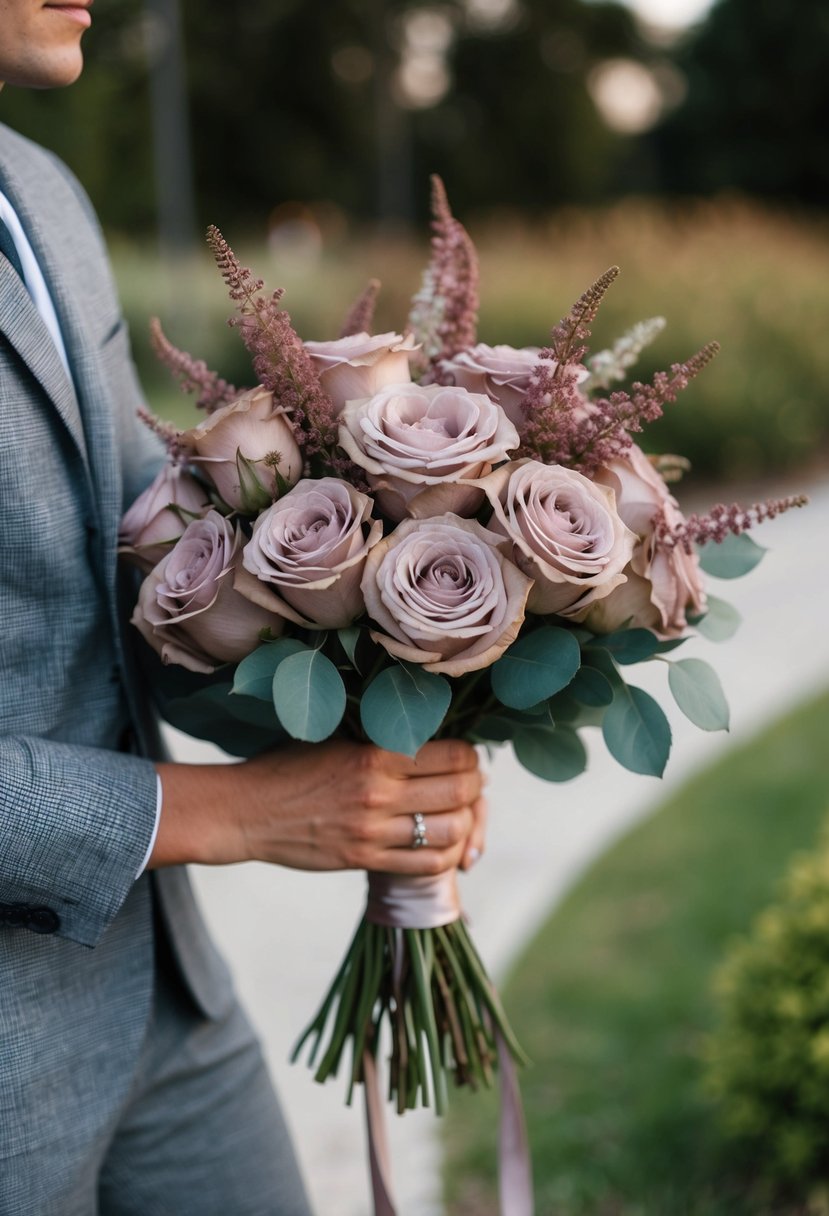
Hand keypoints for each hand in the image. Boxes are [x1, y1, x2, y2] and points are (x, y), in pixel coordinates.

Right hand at [151, 739, 485, 875]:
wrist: (246, 810)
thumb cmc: (289, 767)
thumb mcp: (336, 739)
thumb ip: (382, 740)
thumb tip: (432, 738)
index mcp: (374, 753)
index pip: (452, 755)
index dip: (470, 757)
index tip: (466, 758)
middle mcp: (378, 792)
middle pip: (460, 791)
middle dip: (475, 787)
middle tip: (470, 785)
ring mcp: (372, 831)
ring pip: (450, 830)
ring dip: (465, 823)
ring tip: (457, 815)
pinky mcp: (364, 860)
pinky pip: (426, 865)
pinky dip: (447, 856)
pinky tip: (441, 846)